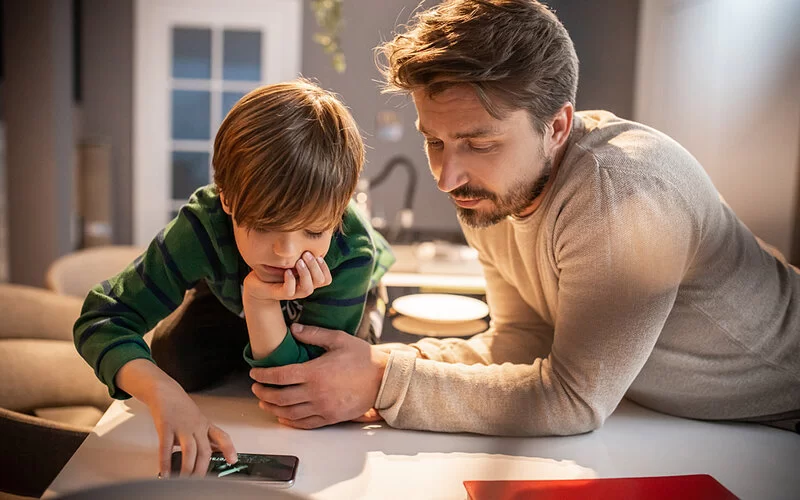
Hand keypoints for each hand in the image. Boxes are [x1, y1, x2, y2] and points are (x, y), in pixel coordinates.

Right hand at [145, 380, 236, 476]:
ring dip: (187, 468)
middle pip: (205, 450)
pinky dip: (166, 462)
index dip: (229, 449)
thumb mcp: (198, 419)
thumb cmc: (181, 406)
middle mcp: (196, 426)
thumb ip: (205, 435)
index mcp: (205, 424)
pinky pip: (167, 448)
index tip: (233, 460)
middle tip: (199, 481)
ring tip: (184, 479)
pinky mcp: (166, 427)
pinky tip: (166, 471)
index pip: (222, 437)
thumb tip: (215, 452)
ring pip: (189, 451)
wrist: (164, 391)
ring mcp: (181, 426)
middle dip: (203, 468)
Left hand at [244, 251, 331, 301]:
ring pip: (307, 289)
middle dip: (315, 266)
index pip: (326, 279)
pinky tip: (287, 271)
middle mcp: (303, 288)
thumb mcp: (292, 260)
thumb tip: (313, 235)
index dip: (324, 268)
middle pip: (320, 282)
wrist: (258, 283)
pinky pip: (289, 292)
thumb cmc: (276, 269)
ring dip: (305, 274)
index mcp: (309, 280)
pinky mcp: (279, 294)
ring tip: (298, 261)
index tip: (317, 255)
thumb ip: (302, 254)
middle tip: (306, 254)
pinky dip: (290, 280)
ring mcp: (293, 293)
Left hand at [249, 323, 389, 428]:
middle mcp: (316, 393)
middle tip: (255, 388)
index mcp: (315, 372)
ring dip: (272, 408)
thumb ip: (314, 334)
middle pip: (280, 397)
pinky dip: (290, 421)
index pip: (280, 376)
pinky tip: (282, 416)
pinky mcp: (330, 417)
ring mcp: (322, 408)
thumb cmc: (362, 358)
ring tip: (264, 402)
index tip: (254, 373)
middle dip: (263, 393)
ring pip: (289, 413)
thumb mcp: (338, 339)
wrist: (383, 379)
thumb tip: (293, 329)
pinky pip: (304, 423)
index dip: (264, 375)